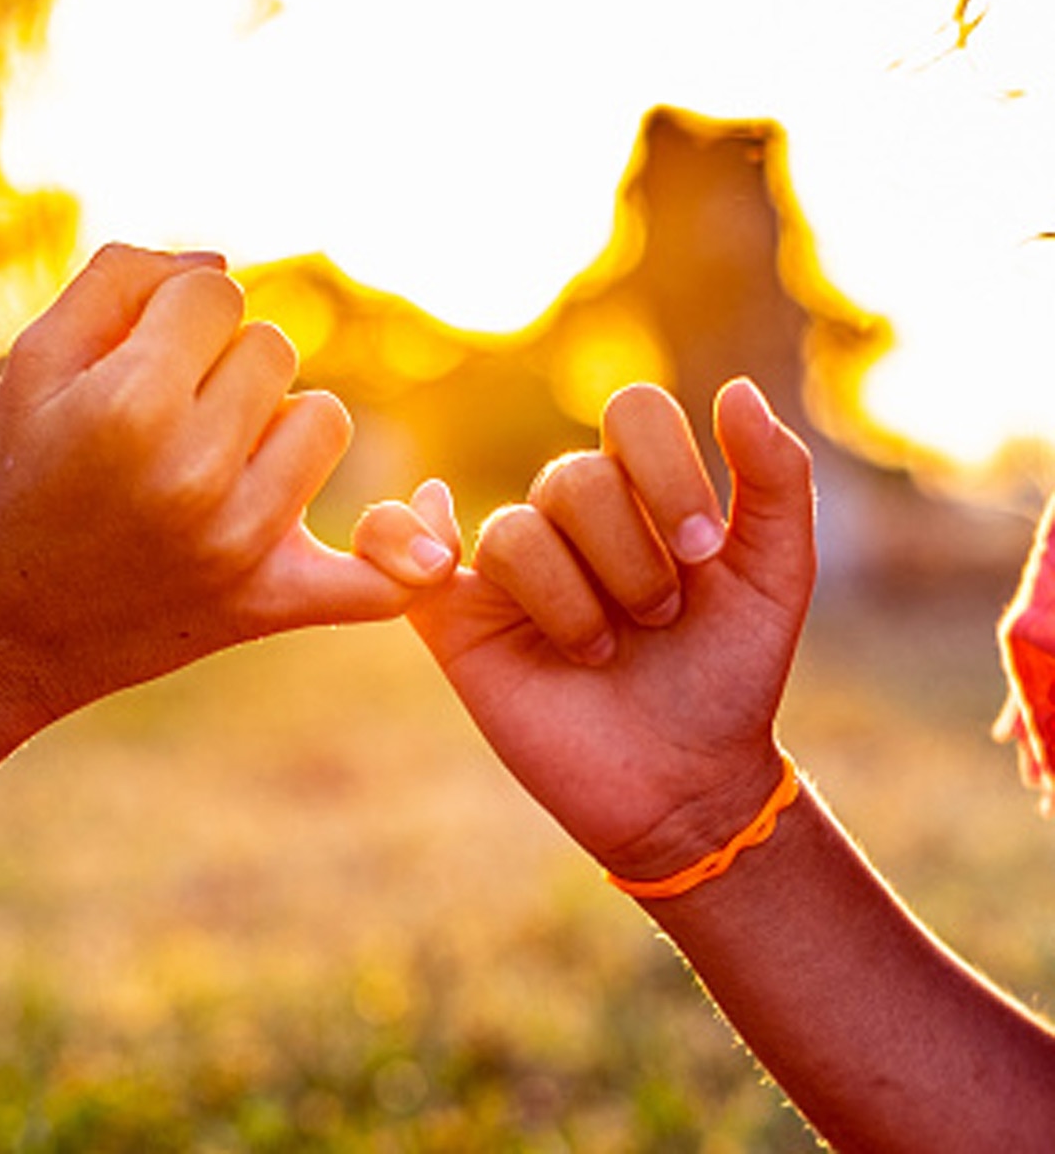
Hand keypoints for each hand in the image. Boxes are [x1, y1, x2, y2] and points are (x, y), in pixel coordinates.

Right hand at [0, 244, 453, 725]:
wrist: (8, 627)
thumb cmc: (18, 481)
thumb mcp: (34, 364)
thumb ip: (120, 281)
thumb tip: (223, 267)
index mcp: (128, 409)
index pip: (219, 298)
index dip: (179, 317)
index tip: (147, 359)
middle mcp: (194, 476)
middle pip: (274, 349)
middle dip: (224, 367)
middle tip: (174, 418)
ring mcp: (244, 545)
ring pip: (323, 418)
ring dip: (278, 426)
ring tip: (218, 462)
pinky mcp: (275, 603)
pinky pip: (380, 580)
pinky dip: (404, 559)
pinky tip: (414, 540)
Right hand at [359, 380, 814, 880]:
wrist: (683, 782)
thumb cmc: (730, 677)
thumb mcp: (777, 577)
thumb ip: (776, 479)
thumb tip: (737, 389)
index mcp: (640, 491)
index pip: (632, 413)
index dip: (667, 471)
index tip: (703, 552)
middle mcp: (569, 519)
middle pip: (572, 478)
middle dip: (628, 557)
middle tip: (660, 618)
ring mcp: (509, 568)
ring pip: (512, 532)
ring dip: (569, 599)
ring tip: (600, 652)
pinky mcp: (455, 618)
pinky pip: (394, 545)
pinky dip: (398, 538)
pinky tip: (436, 562)